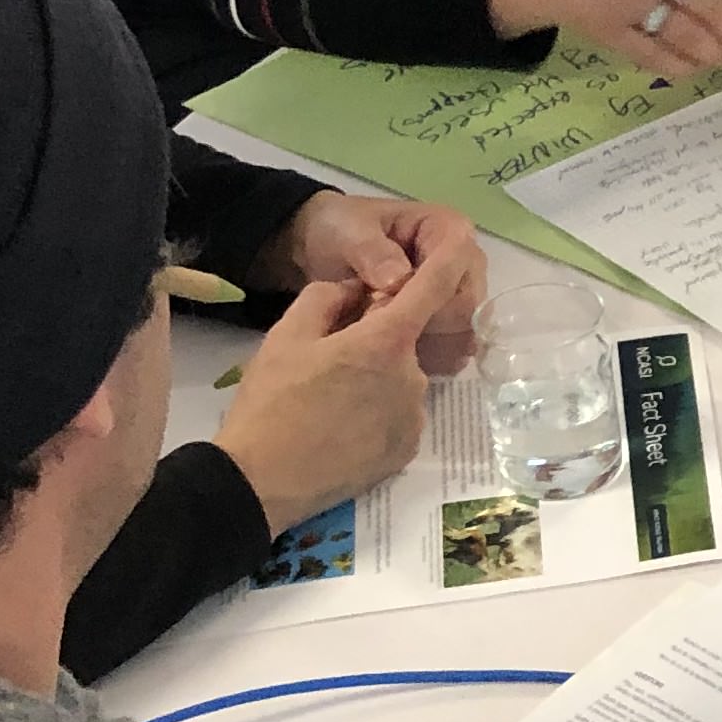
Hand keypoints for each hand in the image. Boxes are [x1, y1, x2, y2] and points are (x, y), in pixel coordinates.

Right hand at [212, 245, 482, 532]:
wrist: (260, 483)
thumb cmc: (270, 403)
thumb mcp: (286, 334)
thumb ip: (329, 298)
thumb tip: (357, 291)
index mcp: (386, 342)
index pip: (432, 288)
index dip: (448, 260)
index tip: (461, 238)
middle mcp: (414, 377)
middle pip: (404, 340)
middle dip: (375, 338)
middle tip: (327, 357)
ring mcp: (415, 418)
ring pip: (399, 379)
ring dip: (375, 377)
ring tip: (326, 398)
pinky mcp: (407, 451)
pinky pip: (398, 414)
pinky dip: (377, 411)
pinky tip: (339, 425)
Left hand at [252, 195, 489, 375]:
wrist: (323, 245)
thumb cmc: (341, 230)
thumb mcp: (350, 234)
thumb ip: (373, 253)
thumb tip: (397, 280)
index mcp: (449, 230)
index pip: (459, 273)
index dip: (428, 297)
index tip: (379, 305)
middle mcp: (464, 262)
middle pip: (466, 308)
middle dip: (424, 326)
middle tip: (376, 329)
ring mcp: (458, 293)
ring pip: (461, 333)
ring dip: (426, 346)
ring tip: (382, 347)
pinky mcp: (447, 319)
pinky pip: (451, 347)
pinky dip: (427, 358)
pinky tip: (395, 362)